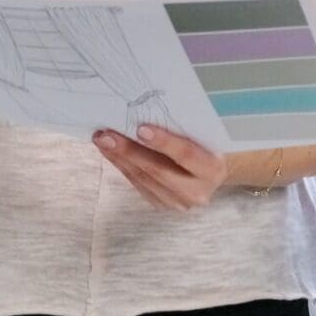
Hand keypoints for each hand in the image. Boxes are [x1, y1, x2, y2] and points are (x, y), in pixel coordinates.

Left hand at [94, 125, 228, 210]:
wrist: (211, 171)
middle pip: (158, 170)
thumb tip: (147, 111)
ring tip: (102, 140)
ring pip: (143, 178)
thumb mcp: (204, 135)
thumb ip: (184, 128)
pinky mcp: (162, 204)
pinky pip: (138, 184)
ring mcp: (178, 202)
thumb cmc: (207, 143)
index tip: (140, 128)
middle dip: (129, 151)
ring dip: (119, 158)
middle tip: (107, 134)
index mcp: (213, 169)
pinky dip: (123, 166)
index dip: (163, 142)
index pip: (186, 154)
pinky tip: (111, 152)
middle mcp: (197, 191)